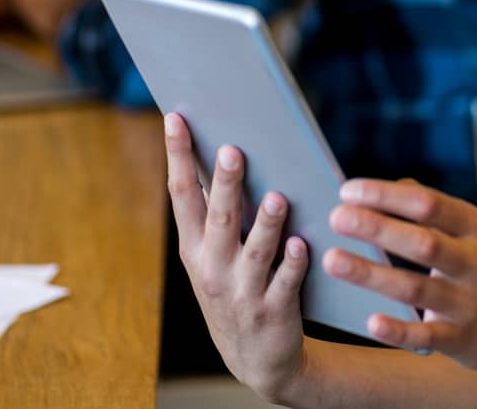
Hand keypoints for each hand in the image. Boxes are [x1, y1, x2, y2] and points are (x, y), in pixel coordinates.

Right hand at [164, 113, 309, 401]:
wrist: (256, 358)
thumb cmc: (235, 288)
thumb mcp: (212, 257)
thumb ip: (216, 213)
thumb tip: (227, 149)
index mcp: (194, 247)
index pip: (182, 195)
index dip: (178, 156)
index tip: (176, 118)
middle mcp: (212, 267)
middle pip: (219, 219)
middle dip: (226, 184)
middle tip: (233, 149)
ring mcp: (242, 291)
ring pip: (255, 252)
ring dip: (266, 224)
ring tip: (277, 197)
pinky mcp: (274, 311)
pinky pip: (285, 283)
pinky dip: (292, 263)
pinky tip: (300, 244)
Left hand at [324, 179, 476, 377]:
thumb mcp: (474, 234)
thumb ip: (433, 209)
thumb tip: (387, 187)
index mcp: (474, 228)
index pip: (428, 203)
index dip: (386, 195)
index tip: (347, 190)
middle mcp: (474, 262)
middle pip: (422, 241)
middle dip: (377, 227)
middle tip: (336, 217)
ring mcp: (469, 303)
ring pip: (416, 287)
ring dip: (372, 273)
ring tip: (332, 259)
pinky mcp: (462, 340)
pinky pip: (426, 335)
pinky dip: (399, 330)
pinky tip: (370, 321)